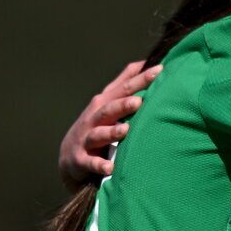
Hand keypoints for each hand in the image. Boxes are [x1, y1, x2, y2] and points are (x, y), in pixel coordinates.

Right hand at [58, 61, 161, 190]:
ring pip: (99, 134)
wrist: (70, 156)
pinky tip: (109, 168)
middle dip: (123, 105)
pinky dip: (99, 165)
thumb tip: (143, 62)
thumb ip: (124, 82)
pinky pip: (91, 163)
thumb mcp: (108, 102)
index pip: (125, 89)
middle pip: (109, 109)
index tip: (159, 70)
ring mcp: (87, 139)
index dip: (141, 79)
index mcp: (105, 104)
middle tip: (139, 101)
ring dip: (111, 132)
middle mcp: (94, 118)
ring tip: (125, 130)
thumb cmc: (96, 125)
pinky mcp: (82, 160)